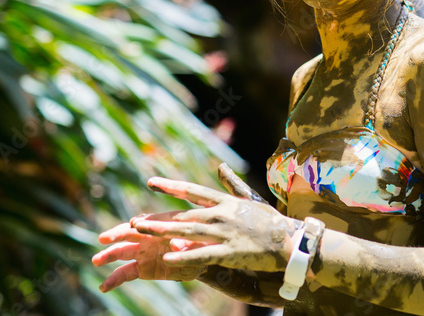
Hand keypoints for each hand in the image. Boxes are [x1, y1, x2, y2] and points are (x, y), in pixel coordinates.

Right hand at [93, 222, 211, 291]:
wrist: (200, 260)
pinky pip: (125, 273)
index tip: (135, 223)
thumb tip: (177, 243)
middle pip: (130, 233)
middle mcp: (148, 236)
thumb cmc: (202, 245)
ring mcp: (143, 252)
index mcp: (161, 224)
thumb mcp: (198, 243)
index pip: (149, 221)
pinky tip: (103, 287)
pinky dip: (113, 279)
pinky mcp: (141, 268)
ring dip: (108, 255)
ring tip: (96, 260)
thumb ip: (187, 243)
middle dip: (117, 234)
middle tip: (103, 238)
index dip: (142, 222)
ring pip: (122, 251)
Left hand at [128, 176, 298, 273]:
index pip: (193, 191)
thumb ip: (231, 184)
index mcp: (225, 202)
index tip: (151, 182)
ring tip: (141, 233)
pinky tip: (167, 258)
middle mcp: (222, 214)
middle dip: (158, 218)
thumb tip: (221, 166)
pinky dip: (185, 256)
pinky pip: (203, 254)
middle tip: (133, 221)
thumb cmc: (269, 221)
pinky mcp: (231, 252)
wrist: (290, 240)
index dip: (171, 187)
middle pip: (184, 215)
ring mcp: (226, 233)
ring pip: (188, 232)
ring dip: (162, 232)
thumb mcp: (249, 198)